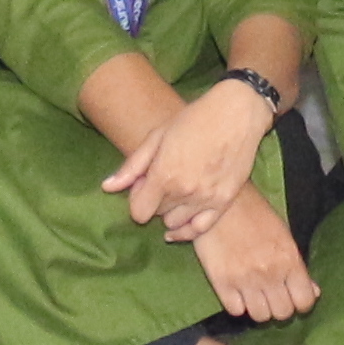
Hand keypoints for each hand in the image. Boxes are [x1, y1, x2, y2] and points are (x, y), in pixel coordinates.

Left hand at [102, 81, 276, 240]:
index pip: (138, 211)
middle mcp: (184, 192)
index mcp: (164, 175)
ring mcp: (206, 199)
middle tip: (164, 179)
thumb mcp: (157, 136)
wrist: (236, 113)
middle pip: (157, 214)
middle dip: (155, 200)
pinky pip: (200, 229)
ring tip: (178, 191)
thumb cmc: (194, 118)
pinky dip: (187, 231)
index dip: (137, 198)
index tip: (145, 183)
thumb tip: (107, 188)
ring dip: (171, 211)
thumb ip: (132, 166)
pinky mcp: (224, 201)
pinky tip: (180, 226)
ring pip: (176, 223)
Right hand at [191, 190, 319, 322]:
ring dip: (259, 308)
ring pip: (260, 317)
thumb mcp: (284, 235)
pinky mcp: (221, 283)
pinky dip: (238, 305)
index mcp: (290, 260)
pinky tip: (238, 292)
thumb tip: (313, 292)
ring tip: (255, 294)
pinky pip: (236, 311)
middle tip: (273, 295)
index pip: (304, 302)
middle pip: (282, 313)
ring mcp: (245, 281)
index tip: (293, 296)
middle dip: (280, 306)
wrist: (222, 202)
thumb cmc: (256, 214)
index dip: (301, 302)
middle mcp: (270, 274)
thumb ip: (298, 267)